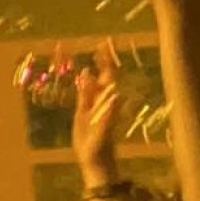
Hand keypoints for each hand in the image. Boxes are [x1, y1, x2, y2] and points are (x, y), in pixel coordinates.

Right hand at [71, 47, 121, 189]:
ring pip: (93, 81)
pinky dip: (83, 81)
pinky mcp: (84, 111)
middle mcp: (103, 99)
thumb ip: (109, 112)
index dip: (108, 59)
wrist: (94, 159)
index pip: (110, 74)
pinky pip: (84, 92)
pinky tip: (83, 73)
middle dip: (103, 58)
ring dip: (94, 67)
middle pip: (104, 74)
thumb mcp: (104, 129)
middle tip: (102, 42)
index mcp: (108, 100)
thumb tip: (116, 94)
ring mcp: (93, 104)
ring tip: (92, 53)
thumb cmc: (100, 146)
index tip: (106, 44)